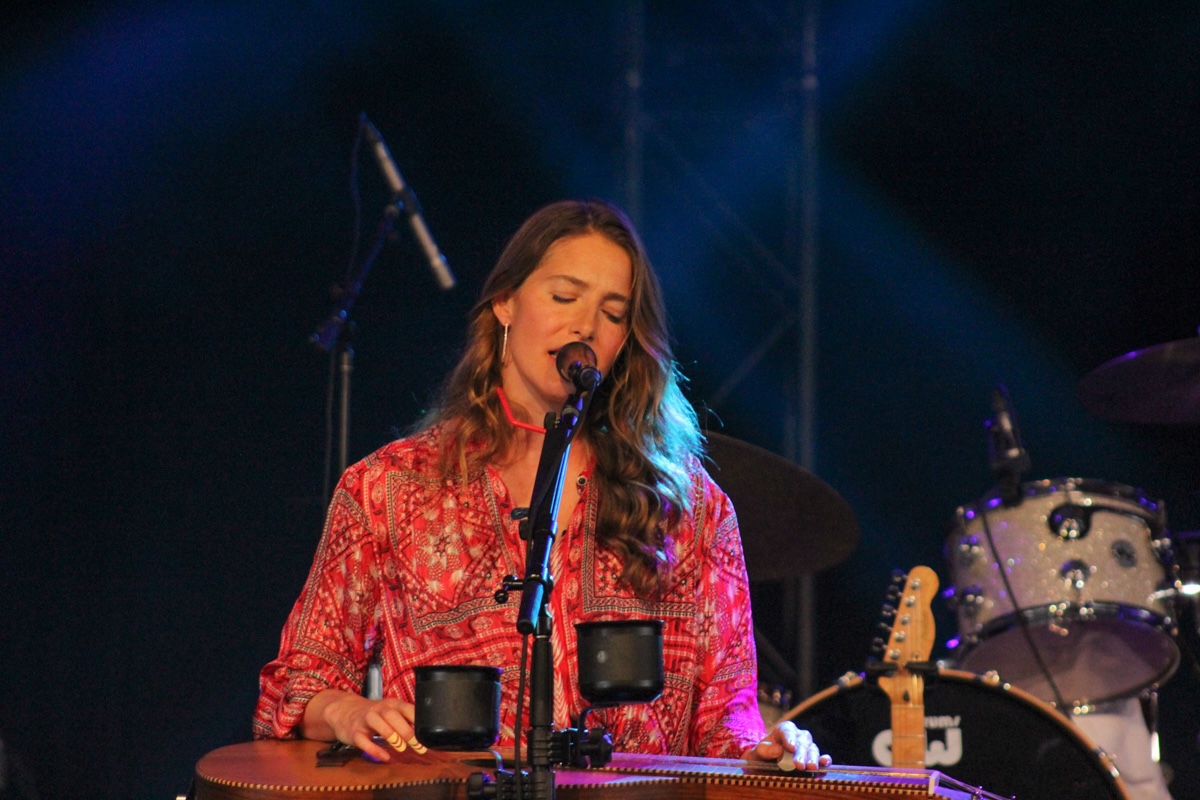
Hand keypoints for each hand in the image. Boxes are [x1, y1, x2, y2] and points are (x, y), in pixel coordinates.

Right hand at [308, 690, 426, 762]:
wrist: (344, 710)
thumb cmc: (374, 714)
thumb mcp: (390, 712)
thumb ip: (405, 721)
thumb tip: (424, 733)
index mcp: (391, 704)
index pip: (406, 708)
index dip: (417, 721)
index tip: (426, 734)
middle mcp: (378, 709)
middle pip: (392, 715)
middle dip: (406, 730)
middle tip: (417, 745)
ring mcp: (365, 719)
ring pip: (377, 723)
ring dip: (391, 735)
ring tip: (401, 748)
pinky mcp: (354, 731)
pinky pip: (362, 739)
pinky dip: (373, 749)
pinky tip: (384, 757)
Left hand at [743, 721, 830, 770]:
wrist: (762, 770)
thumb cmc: (758, 759)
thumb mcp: (756, 753)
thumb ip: (764, 750)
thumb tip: (778, 750)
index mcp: (783, 731)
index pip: (787, 730)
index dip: (790, 738)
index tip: (791, 747)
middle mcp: (797, 738)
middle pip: (802, 740)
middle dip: (801, 753)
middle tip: (799, 765)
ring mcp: (806, 750)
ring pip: (813, 749)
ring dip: (813, 758)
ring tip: (811, 767)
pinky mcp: (813, 762)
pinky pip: (821, 760)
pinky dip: (824, 762)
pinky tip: (825, 764)